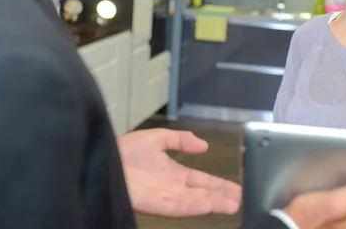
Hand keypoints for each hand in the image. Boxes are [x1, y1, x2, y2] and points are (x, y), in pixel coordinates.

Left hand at [117, 128, 241, 217]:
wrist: (102, 157)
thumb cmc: (123, 151)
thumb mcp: (158, 138)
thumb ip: (181, 140)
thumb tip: (203, 146)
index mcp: (175, 174)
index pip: (204, 181)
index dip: (221, 185)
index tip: (239, 188)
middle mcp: (173, 188)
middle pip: (204, 194)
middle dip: (223, 197)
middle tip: (244, 199)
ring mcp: (164, 197)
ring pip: (195, 203)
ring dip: (214, 204)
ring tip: (233, 204)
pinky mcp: (154, 204)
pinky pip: (177, 207)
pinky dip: (193, 207)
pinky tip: (207, 205)